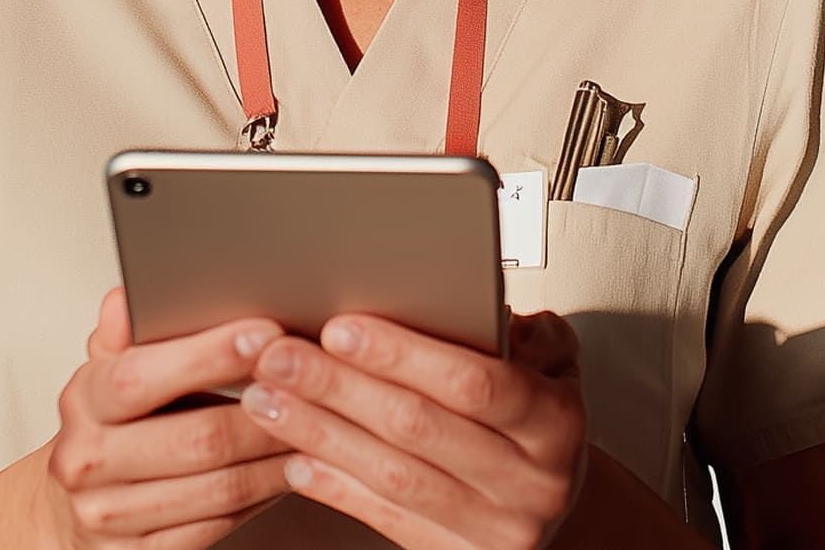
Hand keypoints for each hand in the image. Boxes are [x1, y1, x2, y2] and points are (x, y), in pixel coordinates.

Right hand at [45, 287, 296, 549]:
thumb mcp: (108, 368)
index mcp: (83, 400)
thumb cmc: (108, 425)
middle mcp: (88, 461)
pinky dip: (263, 496)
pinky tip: (289, 470)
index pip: (144, 375)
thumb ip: (126, 331)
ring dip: (276, 458)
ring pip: (219, 489)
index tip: (266, 333)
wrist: (71, 505)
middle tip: (312, 384)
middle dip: (266, 411)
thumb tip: (130, 297)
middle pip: (197, 439)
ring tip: (317, 428)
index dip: (210, 355)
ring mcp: (111, 515)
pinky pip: (219, 527)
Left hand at [237, 309, 587, 549]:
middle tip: (281, 355)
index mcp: (554, 423)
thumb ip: (521, 331)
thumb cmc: (539, 418)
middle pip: (418, 428)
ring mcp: (494, 529)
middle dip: (339, 386)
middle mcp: (530, 482)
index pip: (473, 383)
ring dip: (320, 433)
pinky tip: (298, 459)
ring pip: (392, 476)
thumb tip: (466, 298)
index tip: (342, 328)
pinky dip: (336, 487)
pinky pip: (385, 520)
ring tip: (269, 399)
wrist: (555, 505)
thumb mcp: (553, 363)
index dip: (403, 354)